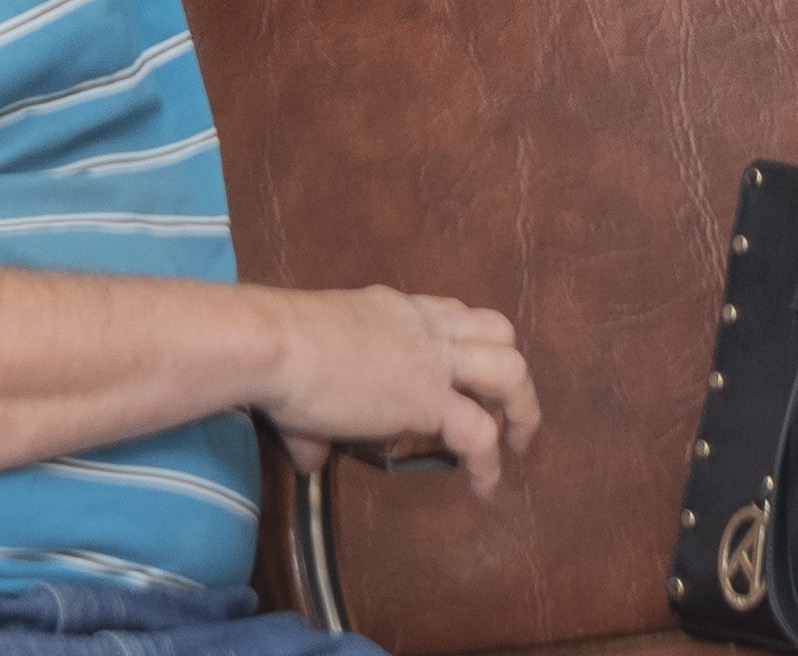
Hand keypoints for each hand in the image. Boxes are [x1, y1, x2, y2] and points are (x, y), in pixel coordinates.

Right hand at [258, 284, 539, 499]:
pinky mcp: (429, 399)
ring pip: (510, 371)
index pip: (452, 314)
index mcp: (395, 309)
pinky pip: (480, 434)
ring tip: (518, 444)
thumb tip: (308, 460)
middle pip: (498, 331)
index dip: (466, 344)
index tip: (460, 375)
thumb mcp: (305, 373)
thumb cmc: (278, 349)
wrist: (275, 344)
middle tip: (508, 410)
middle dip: (510, 372)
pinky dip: (490, 465)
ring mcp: (432, 361)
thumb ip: (315, 423)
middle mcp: (424, 326)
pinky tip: (485, 487)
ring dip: (523, 409)